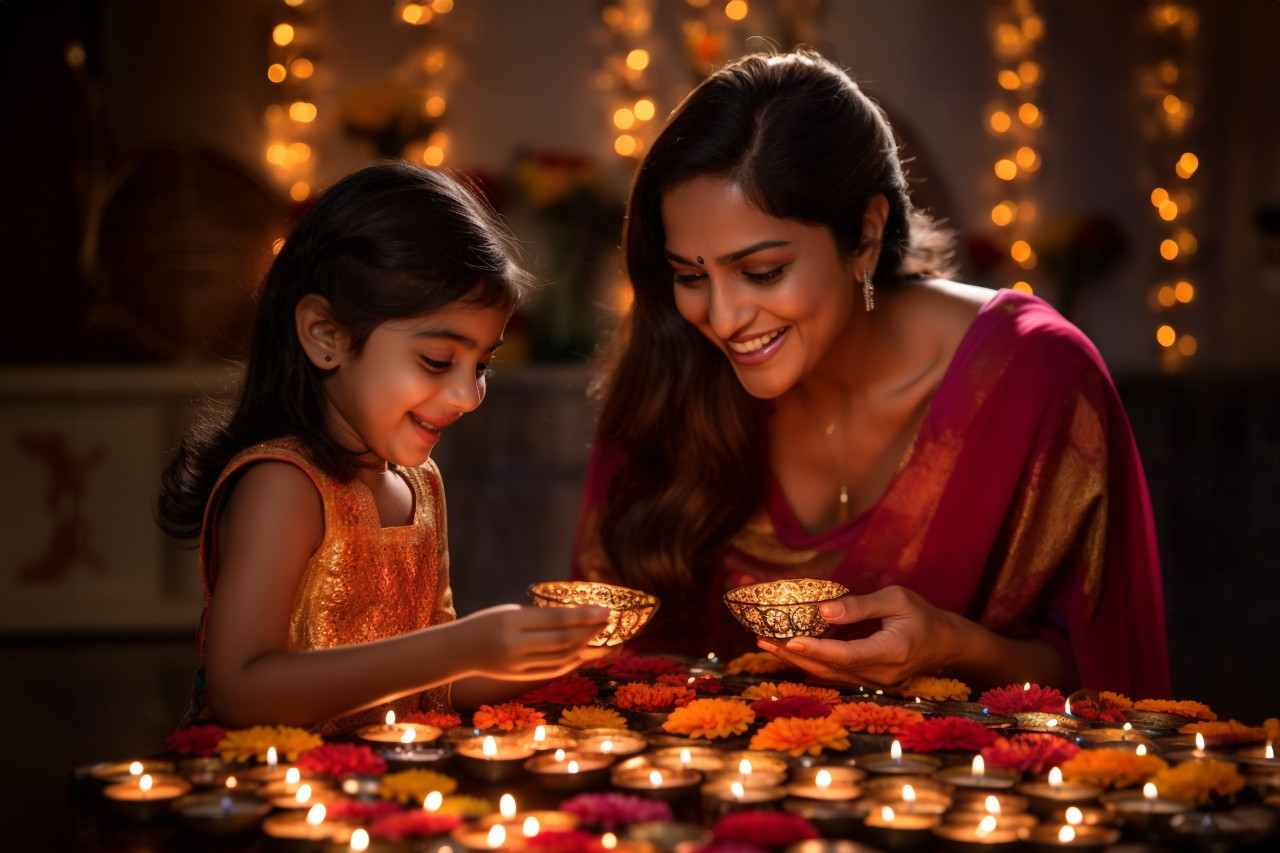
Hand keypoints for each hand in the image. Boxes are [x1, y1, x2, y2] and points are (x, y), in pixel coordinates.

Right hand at [449, 604, 608, 680]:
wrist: (458, 651)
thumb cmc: (486, 623)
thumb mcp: (509, 612)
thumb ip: (540, 617)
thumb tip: (578, 617)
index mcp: (511, 621)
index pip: (556, 619)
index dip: (584, 616)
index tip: (605, 610)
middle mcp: (514, 645)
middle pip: (563, 641)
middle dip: (590, 632)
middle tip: (607, 623)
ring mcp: (517, 665)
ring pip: (562, 658)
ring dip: (586, 648)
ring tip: (601, 637)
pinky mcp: (520, 677)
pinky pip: (553, 670)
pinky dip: (573, 661)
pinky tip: (584, 652)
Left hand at [757, 586, 958, 689]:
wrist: (945, 644)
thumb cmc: (922, 615)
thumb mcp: (896, 599)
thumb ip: (860, 606)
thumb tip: (824, 612)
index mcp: (891, 651)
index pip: (847, 655)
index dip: (817, 650)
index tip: (790, 641)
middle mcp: (882, 674)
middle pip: (831, 670)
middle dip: (793, 656)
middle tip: (761, 640)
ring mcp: (876, 684)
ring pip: (830, 676)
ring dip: (797, 661)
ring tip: (766, 644)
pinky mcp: (870, 684)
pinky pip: (836, 676)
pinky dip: (812, 664)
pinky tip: (790, 653)